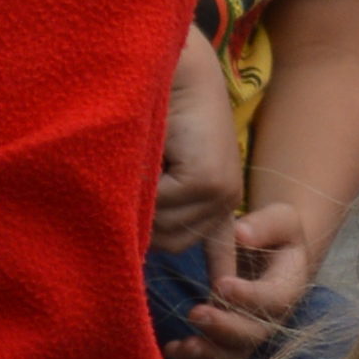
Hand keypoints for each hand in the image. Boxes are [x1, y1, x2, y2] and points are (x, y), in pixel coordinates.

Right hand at [153, 28, 245, 250]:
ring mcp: (220, 191)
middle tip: (132, 180)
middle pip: (172, 241)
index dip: (215, 265)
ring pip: (164, 227)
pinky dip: (141, 184)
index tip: (218, 294)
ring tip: (140, 161)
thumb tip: (134, 240)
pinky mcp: (206, 180)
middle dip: (147, 219)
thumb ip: (156, 201)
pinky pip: (159, 206)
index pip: (216, 248)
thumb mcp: (159, 166)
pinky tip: (148, 153)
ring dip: (142, 201)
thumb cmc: (158, 109)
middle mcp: (225, 198)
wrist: (173, 65)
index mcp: (219, 196)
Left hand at [166, 207, 315, 358]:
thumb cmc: (275, 234)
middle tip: (195, 313)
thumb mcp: (280, 219)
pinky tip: (172, 350)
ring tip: (182, 346)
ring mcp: (251, 331)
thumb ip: (265, 226)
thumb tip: (241, 234)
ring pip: (233, 354)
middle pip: (253, 334)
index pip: (274, 299)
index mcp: (288, 286)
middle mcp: (272, 317)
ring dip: (208, 353)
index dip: (250, 297)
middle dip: (224, 328)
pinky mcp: (230, 339)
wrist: (275, 255)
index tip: (221, 284)